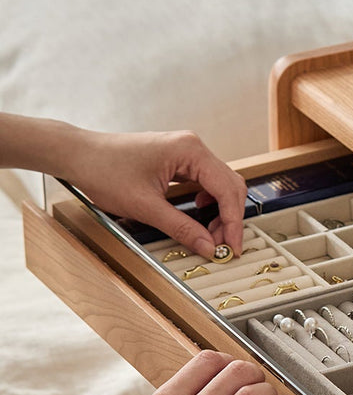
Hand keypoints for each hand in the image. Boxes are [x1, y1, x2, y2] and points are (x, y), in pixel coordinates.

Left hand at [66, 129, 247, 258]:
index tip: (231, 247)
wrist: (77, 155)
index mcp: (190, 151)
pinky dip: (209, 202)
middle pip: (230, 185)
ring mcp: (187, 152)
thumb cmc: (103, 170)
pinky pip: (205, 181)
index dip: (233, 222)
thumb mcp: (144, 207)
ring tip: (211, 235)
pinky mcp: (179, 159)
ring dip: (220, 211)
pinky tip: (200, 215)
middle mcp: (193, 147)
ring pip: (220, 184)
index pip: (227, 190)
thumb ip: (181, 228)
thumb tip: (208, 246)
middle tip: (222, 246)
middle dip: (229, 218)